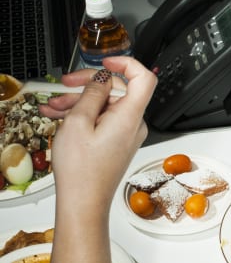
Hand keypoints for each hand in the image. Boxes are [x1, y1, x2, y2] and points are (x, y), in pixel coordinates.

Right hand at [50, 57, 155, 216]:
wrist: (84, 201)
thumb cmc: (83, 171)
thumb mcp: (78, 122)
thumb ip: (92, 94)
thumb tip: (102, 78)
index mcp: (130, 117)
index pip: (144, 79)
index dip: (126, 63)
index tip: (106, 61)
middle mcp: (134, 124)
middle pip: (118, 89)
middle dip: (88, 84)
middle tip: (65, 85)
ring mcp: (128, 134)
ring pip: (106, 105)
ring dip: (79, 101)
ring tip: (54, 106)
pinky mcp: (119, 142)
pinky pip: (104, 119)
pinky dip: (84, 115)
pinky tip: (61, 115)